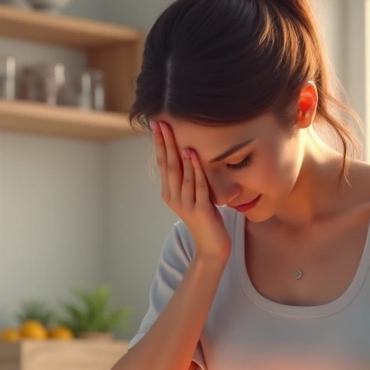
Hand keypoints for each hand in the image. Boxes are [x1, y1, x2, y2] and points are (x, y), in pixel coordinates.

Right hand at [153, 121, 230, 260]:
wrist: (211, 247)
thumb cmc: (206, 219)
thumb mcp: (194, 196)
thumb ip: (189, 179)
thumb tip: (189, 154)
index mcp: (169, 193)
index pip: (163, 164)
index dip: (160, 144)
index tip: (157, 124)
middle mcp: (173, 198)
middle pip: (168, 165)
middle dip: (165, 143)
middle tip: (161, 123)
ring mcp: (185, 205)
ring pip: (181, 174)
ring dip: (178, 153)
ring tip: (176, 134)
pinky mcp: (200, 210)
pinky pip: (198, 186)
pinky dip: (195, 170)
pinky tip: (193, 156)